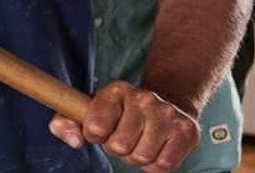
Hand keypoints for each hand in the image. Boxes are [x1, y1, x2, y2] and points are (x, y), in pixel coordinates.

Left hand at [48, 80, 199, 171]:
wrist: (169, 104)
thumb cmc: (122, 113)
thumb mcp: (91, 110)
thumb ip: (68, 122)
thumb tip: (73, 138)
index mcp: (116, 90)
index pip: (95, 126)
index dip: (95, 135)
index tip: (100, 130)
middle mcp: (143, 97)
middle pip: (119, 146)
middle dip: (118, 147)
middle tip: (125, 136)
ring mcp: (167, 113)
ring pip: (141, 158)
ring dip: (137, 156)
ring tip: (141, 140)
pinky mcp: (186, 131)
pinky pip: (162, 166)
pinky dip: (156, 164)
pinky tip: (156, 147)